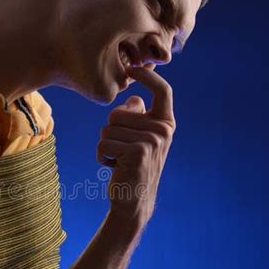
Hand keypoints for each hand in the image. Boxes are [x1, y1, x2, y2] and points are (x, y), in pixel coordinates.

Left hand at [97, 65, 175, 230]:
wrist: (134, 200)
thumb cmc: (133, 165)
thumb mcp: (140, 138)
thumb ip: (138, 117)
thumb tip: (133, 101)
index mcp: (166, 123)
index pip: (162, 90)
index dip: (147, 76)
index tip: (133, 68)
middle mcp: (163, 130)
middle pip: (118, 113)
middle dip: (111, 131)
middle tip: (123, 151)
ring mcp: (152, 140)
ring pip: (107, 128)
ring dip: (106, 145)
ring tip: (120, 160)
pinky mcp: (138, 152)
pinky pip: (104, 142)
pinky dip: (102, 156)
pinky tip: (114, 167)